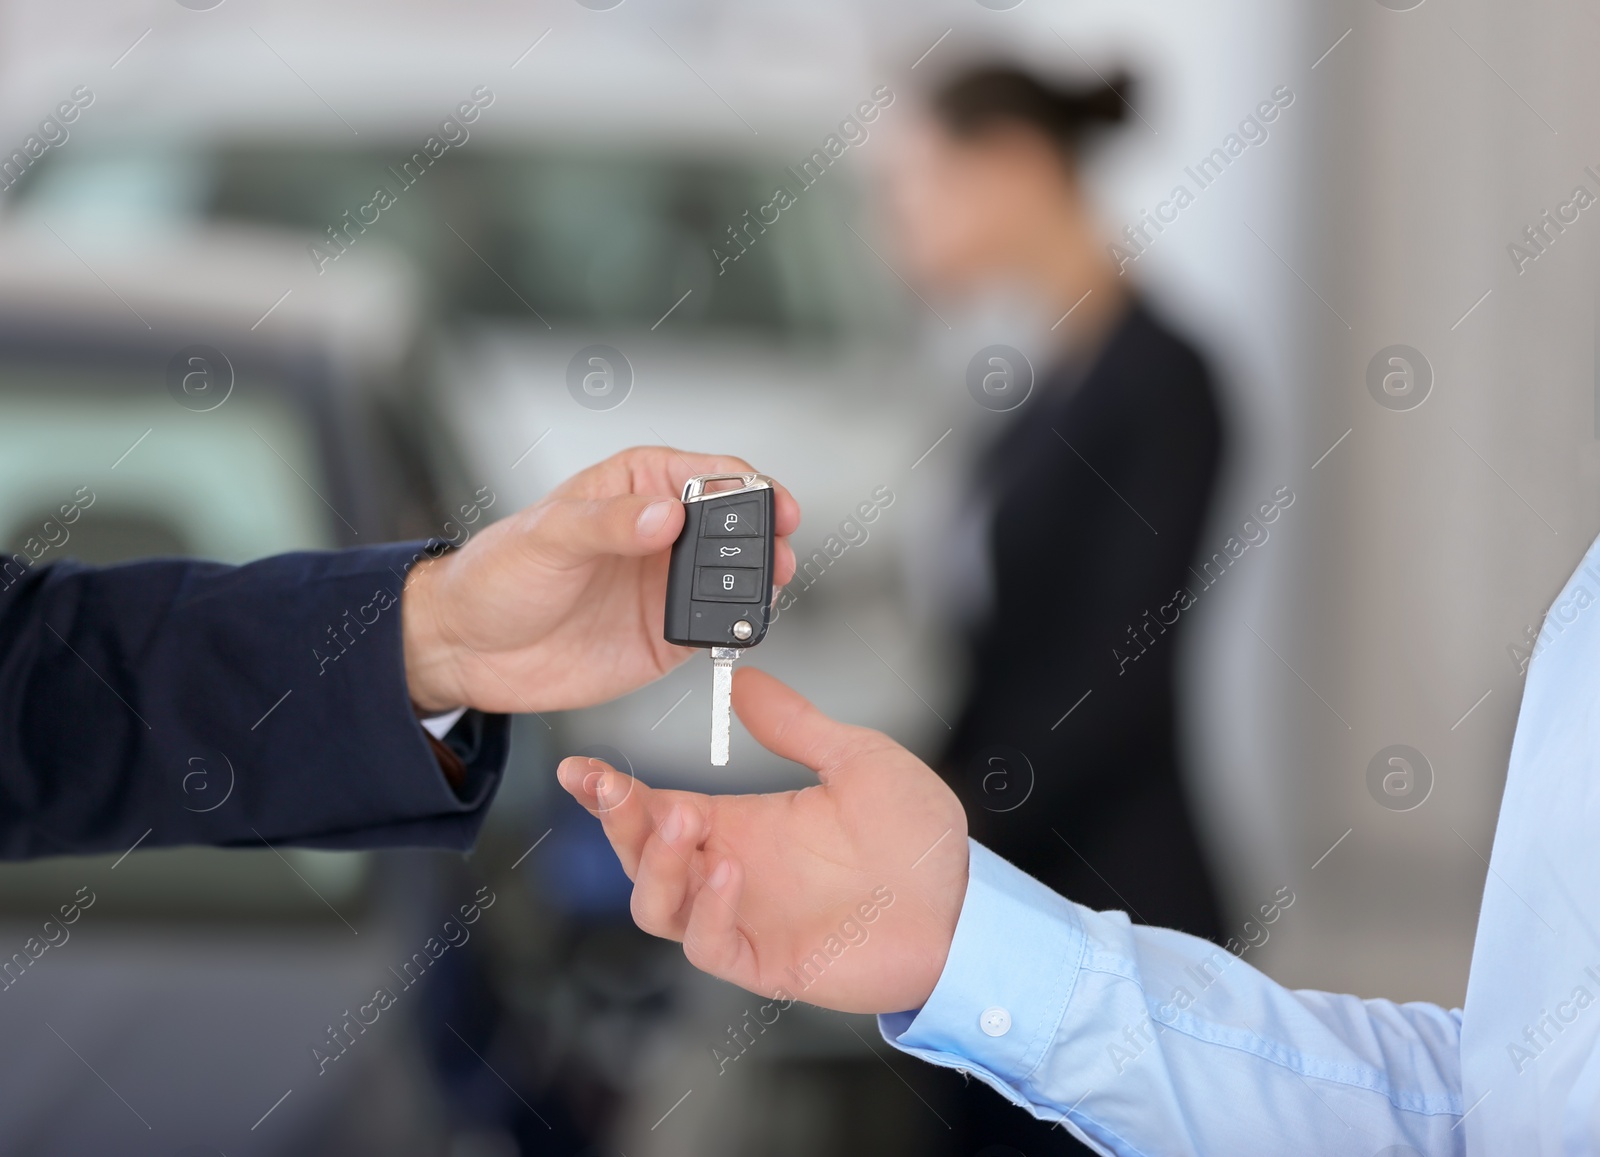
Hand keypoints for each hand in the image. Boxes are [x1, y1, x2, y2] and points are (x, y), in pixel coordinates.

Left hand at [402, 448, 798, 712]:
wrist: (466, 649)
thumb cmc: (496, 575)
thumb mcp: (547, 536)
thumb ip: (608, 523)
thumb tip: (665, 515)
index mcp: (637, 488)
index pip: (710, 475)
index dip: (750, 486)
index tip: (774, 504)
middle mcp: (661, 534)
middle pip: (735, 527)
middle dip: (765, 537)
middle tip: (777, 555)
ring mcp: (667, 586)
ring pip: (735, 578)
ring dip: (758, 583)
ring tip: (766, 590)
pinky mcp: (667, 636)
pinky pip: (717, 629)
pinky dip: (737, 628)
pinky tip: (743, 628)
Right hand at [557, 668, 968, 1013]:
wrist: (963, 902)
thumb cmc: (916, 840)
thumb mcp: (856, 759)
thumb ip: (795, 725)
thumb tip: (745, 682)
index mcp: (741, 824)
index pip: (654, 807)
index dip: (610, 790)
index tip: (580, 767)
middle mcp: (731, 871)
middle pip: (640, 855)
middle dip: (616, 821)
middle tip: (615, 788)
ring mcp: (744, 918)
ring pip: (657, 905)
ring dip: (655, 864)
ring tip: (684, 821)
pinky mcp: (766, 960)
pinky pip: (709, 944)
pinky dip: (704, 909)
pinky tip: (726, 869)